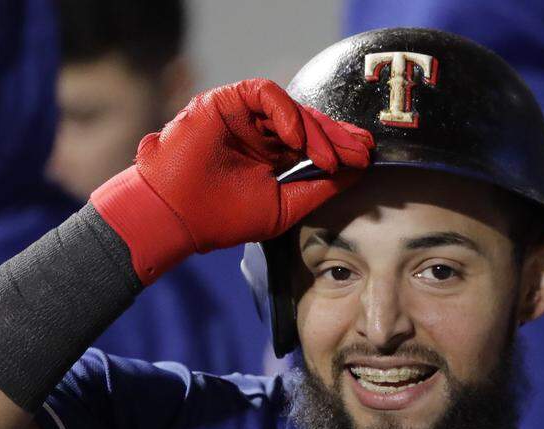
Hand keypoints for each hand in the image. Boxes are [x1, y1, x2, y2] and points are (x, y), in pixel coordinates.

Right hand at [91, 78, 374, 283]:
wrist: (177, 217)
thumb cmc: (222, 218)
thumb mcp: (284, 206)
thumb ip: (320, 187)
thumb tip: (357, 171)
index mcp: (269, 155)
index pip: (312, 144)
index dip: (340, 148)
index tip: (365, 158)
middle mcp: (258, 132)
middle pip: (308, 123)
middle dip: (337, 136)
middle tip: (362, 150)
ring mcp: (242, 116)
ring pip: (291, 109)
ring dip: (316, 131)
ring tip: (331, 157)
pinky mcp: (226, 101)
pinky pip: (265, 93)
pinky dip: (287, 112)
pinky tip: (298, 140)